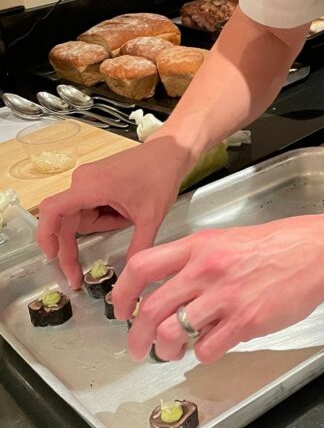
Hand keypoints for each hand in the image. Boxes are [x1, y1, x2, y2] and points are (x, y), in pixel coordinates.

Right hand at [36, 136, 192, 288]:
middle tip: (78, 275)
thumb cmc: (160, 175)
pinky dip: (104, 218)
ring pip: (81, 217)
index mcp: (90, 186)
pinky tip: (125, 213)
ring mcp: (87, 180)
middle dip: (72, 248)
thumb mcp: (151, 217)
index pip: (53, 210)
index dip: (46, 236)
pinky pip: (89, 208)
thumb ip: (138, 247)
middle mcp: (82, 181)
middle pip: (66, 221)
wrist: (171, 152)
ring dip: (101, 226)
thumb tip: (131, 274)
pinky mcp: (94, 182)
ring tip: (128, 219)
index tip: (52, 258)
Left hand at [112, 218, 323, 363]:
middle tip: (137, 348)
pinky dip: (203, 354)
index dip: (122, 293)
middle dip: (136, 336)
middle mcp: (206, 270)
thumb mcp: (226, 241)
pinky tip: (211, 347)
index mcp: (198, 247)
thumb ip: (195, 262)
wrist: (316, 252)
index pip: (142, 267)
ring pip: (174, 333)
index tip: (120, 309)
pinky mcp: (246, 321)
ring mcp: (225, 297)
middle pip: (151, 309)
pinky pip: (208, 348)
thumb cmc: (277, 246)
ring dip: (166, 350)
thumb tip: (170, 292)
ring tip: (171, 353)